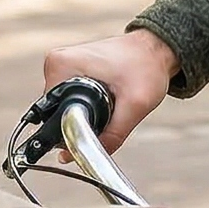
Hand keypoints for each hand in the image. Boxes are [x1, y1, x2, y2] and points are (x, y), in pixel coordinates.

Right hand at [40, 29, 180, 151]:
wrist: (156, 49)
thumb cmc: (147, 68)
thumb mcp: (134, 106)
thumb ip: (111, 136)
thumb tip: (82, 158)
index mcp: (60, 65)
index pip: (52, 114)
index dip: (72, 130)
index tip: (97, 129)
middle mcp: (55, 62)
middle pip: (57, 112)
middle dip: (81, 122)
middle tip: (110, 115)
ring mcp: (62, 65)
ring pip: (65, 107)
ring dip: (86, 113)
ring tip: (111, 104)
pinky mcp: (71, 69)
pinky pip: (71, 98)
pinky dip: (88, 105)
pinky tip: (107, 99)